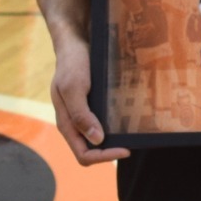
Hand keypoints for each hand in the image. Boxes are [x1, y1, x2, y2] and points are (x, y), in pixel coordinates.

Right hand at [49, 38, 128, 165]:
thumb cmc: (72, 64)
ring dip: (114, 140)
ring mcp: (83, 114)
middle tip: (133, 144)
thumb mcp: (74, 88)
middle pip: (92, 150)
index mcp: (66, 124)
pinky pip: (103, 122)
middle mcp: (74, 123)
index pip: (84, 154)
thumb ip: (81, 115)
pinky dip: (115, 127)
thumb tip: (96, 140)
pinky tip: (129, 120)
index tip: (126, 149)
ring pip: (98, 138)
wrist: (75, 44)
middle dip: (111, 151)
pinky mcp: (92, 105)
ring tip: (134, 135)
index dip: (104, 157)